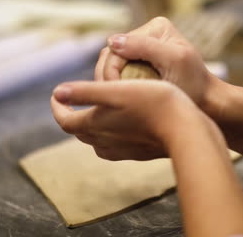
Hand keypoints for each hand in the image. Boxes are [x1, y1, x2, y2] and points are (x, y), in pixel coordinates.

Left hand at [50, 80, 207, 160]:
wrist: (185, 128)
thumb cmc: (154, 103)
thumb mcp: (117, 89)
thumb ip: (85, 91)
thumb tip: (57, 93)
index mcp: (95, 125)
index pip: (64, 120)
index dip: (56, 107)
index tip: (57, 95)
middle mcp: (105, 142)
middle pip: (81, 132)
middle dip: (74, 116)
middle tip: (76, 102)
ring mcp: (123, 151)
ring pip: (98, 141)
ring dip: (92, 127)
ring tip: (98, 113)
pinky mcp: (140, 153)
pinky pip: (116, 146)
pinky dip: (111, 135)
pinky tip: (123, 126)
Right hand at [96, 17, 211, 104]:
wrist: (208, 102)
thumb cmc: (196, 85)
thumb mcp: (173, 62)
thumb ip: (144, 47)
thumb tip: (112, 41)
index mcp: (156, 28)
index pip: (118, 47)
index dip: (111, 70)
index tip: (114, 93)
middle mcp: (148, 34)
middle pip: (112, 55)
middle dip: (108, 77)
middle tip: (110, 100)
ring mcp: (143, 50)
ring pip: (112, 65)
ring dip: (111, 83)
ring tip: (115, 101)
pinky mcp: (141, 66)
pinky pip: (119, 73)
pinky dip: (118, 86)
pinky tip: (122, 99)